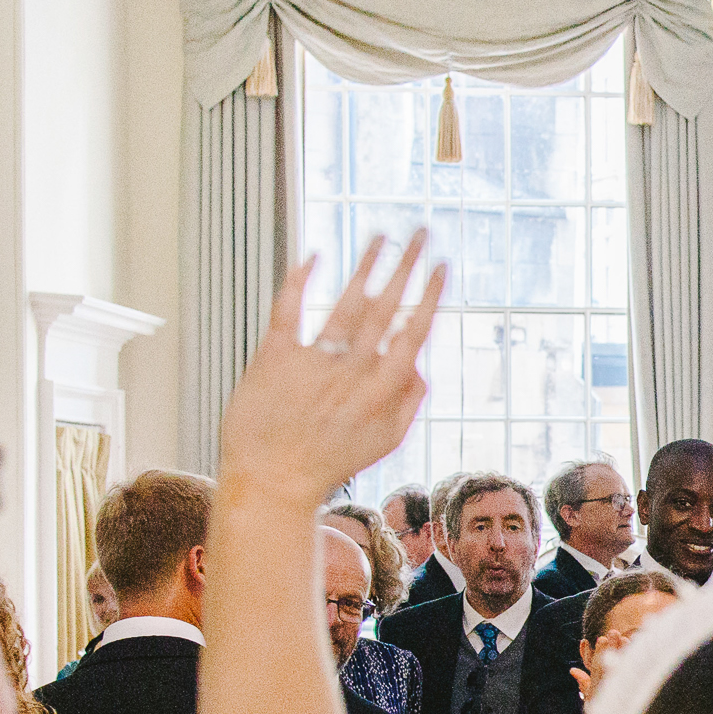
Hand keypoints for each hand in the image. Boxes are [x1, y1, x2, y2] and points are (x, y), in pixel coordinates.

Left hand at [215, 235, 446, 506]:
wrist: (271, 481)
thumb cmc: (330, 463)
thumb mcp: (386, 441)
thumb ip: (410, 401)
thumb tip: (421, 361)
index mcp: (382, 389)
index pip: (413, 331)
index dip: (429, 294)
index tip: (441, 265)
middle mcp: (352, 370)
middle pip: (385, 306)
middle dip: (406, 265)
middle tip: (421, 232)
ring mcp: (314, 360)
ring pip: (346, 301)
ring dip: (366, 264)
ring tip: (382, 235)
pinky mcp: (275, 356)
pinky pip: (290, 309)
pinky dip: (300, 280)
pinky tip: (314, 255)